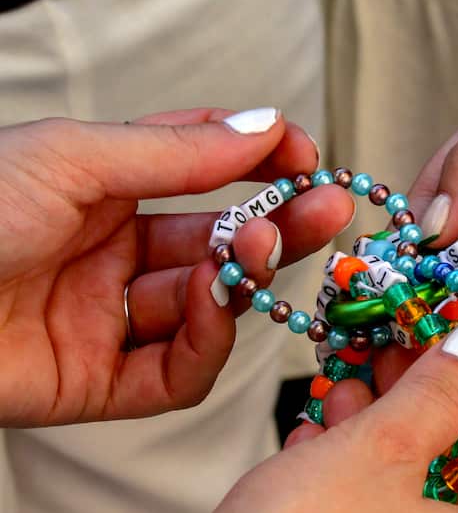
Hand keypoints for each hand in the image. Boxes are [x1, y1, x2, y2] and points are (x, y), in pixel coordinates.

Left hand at [0, 108, 354, 426]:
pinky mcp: (99, 386)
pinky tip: (212, 304)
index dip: (256, 166)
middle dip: (275, 226)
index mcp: (99, 192)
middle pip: (217, 246)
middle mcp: (110, 257)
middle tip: (328, 209)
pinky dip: (207, 343)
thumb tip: (266, 127)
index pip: (200, 175)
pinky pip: (176, 373)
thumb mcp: (73, 160)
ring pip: (206, 308)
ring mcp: (106, 322)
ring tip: (254, 249)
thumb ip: (179, 152)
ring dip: (241, 278)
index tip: (303, 157)